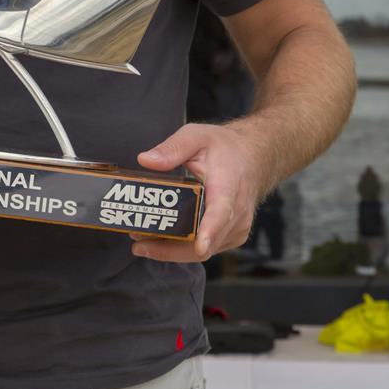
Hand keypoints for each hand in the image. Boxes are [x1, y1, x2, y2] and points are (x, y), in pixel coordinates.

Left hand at [129, 122, 261, 262]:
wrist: (250, 158)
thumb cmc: (224, 148)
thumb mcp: (197, 136)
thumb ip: (172, 148)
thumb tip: (146, 160)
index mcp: (228, 187)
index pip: (221, 213)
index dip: (210, 232)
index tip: (200, 246)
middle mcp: (236, 214)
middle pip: (204, 242)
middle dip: (170, 247)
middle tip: (138, 240)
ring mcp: (235, 229)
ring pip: (201, 252)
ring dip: (171, 250)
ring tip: (140, 239)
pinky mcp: (230, 237)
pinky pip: (204, 250)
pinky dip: (181, 248)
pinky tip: (159, 240)